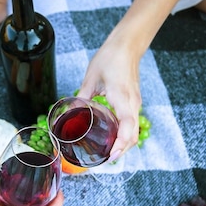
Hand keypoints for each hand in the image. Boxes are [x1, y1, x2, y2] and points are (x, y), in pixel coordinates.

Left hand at [77, 37, 140, 160]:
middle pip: (133, 135)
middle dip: (121, 150)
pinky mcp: (133, 102)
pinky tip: (112, 138)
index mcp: (122, 98)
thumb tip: (70, 111)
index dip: (121, 144)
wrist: (127, 46)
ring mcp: (135, 103)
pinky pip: (132, 123)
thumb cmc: (111, 58)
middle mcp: (132, 104)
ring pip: (134, 131)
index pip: (128, 127)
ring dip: (123, 144)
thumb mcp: (91, 77)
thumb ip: (82, 96)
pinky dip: (125, 135)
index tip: (111, 156)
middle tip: (104, 160)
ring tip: (107, 153)